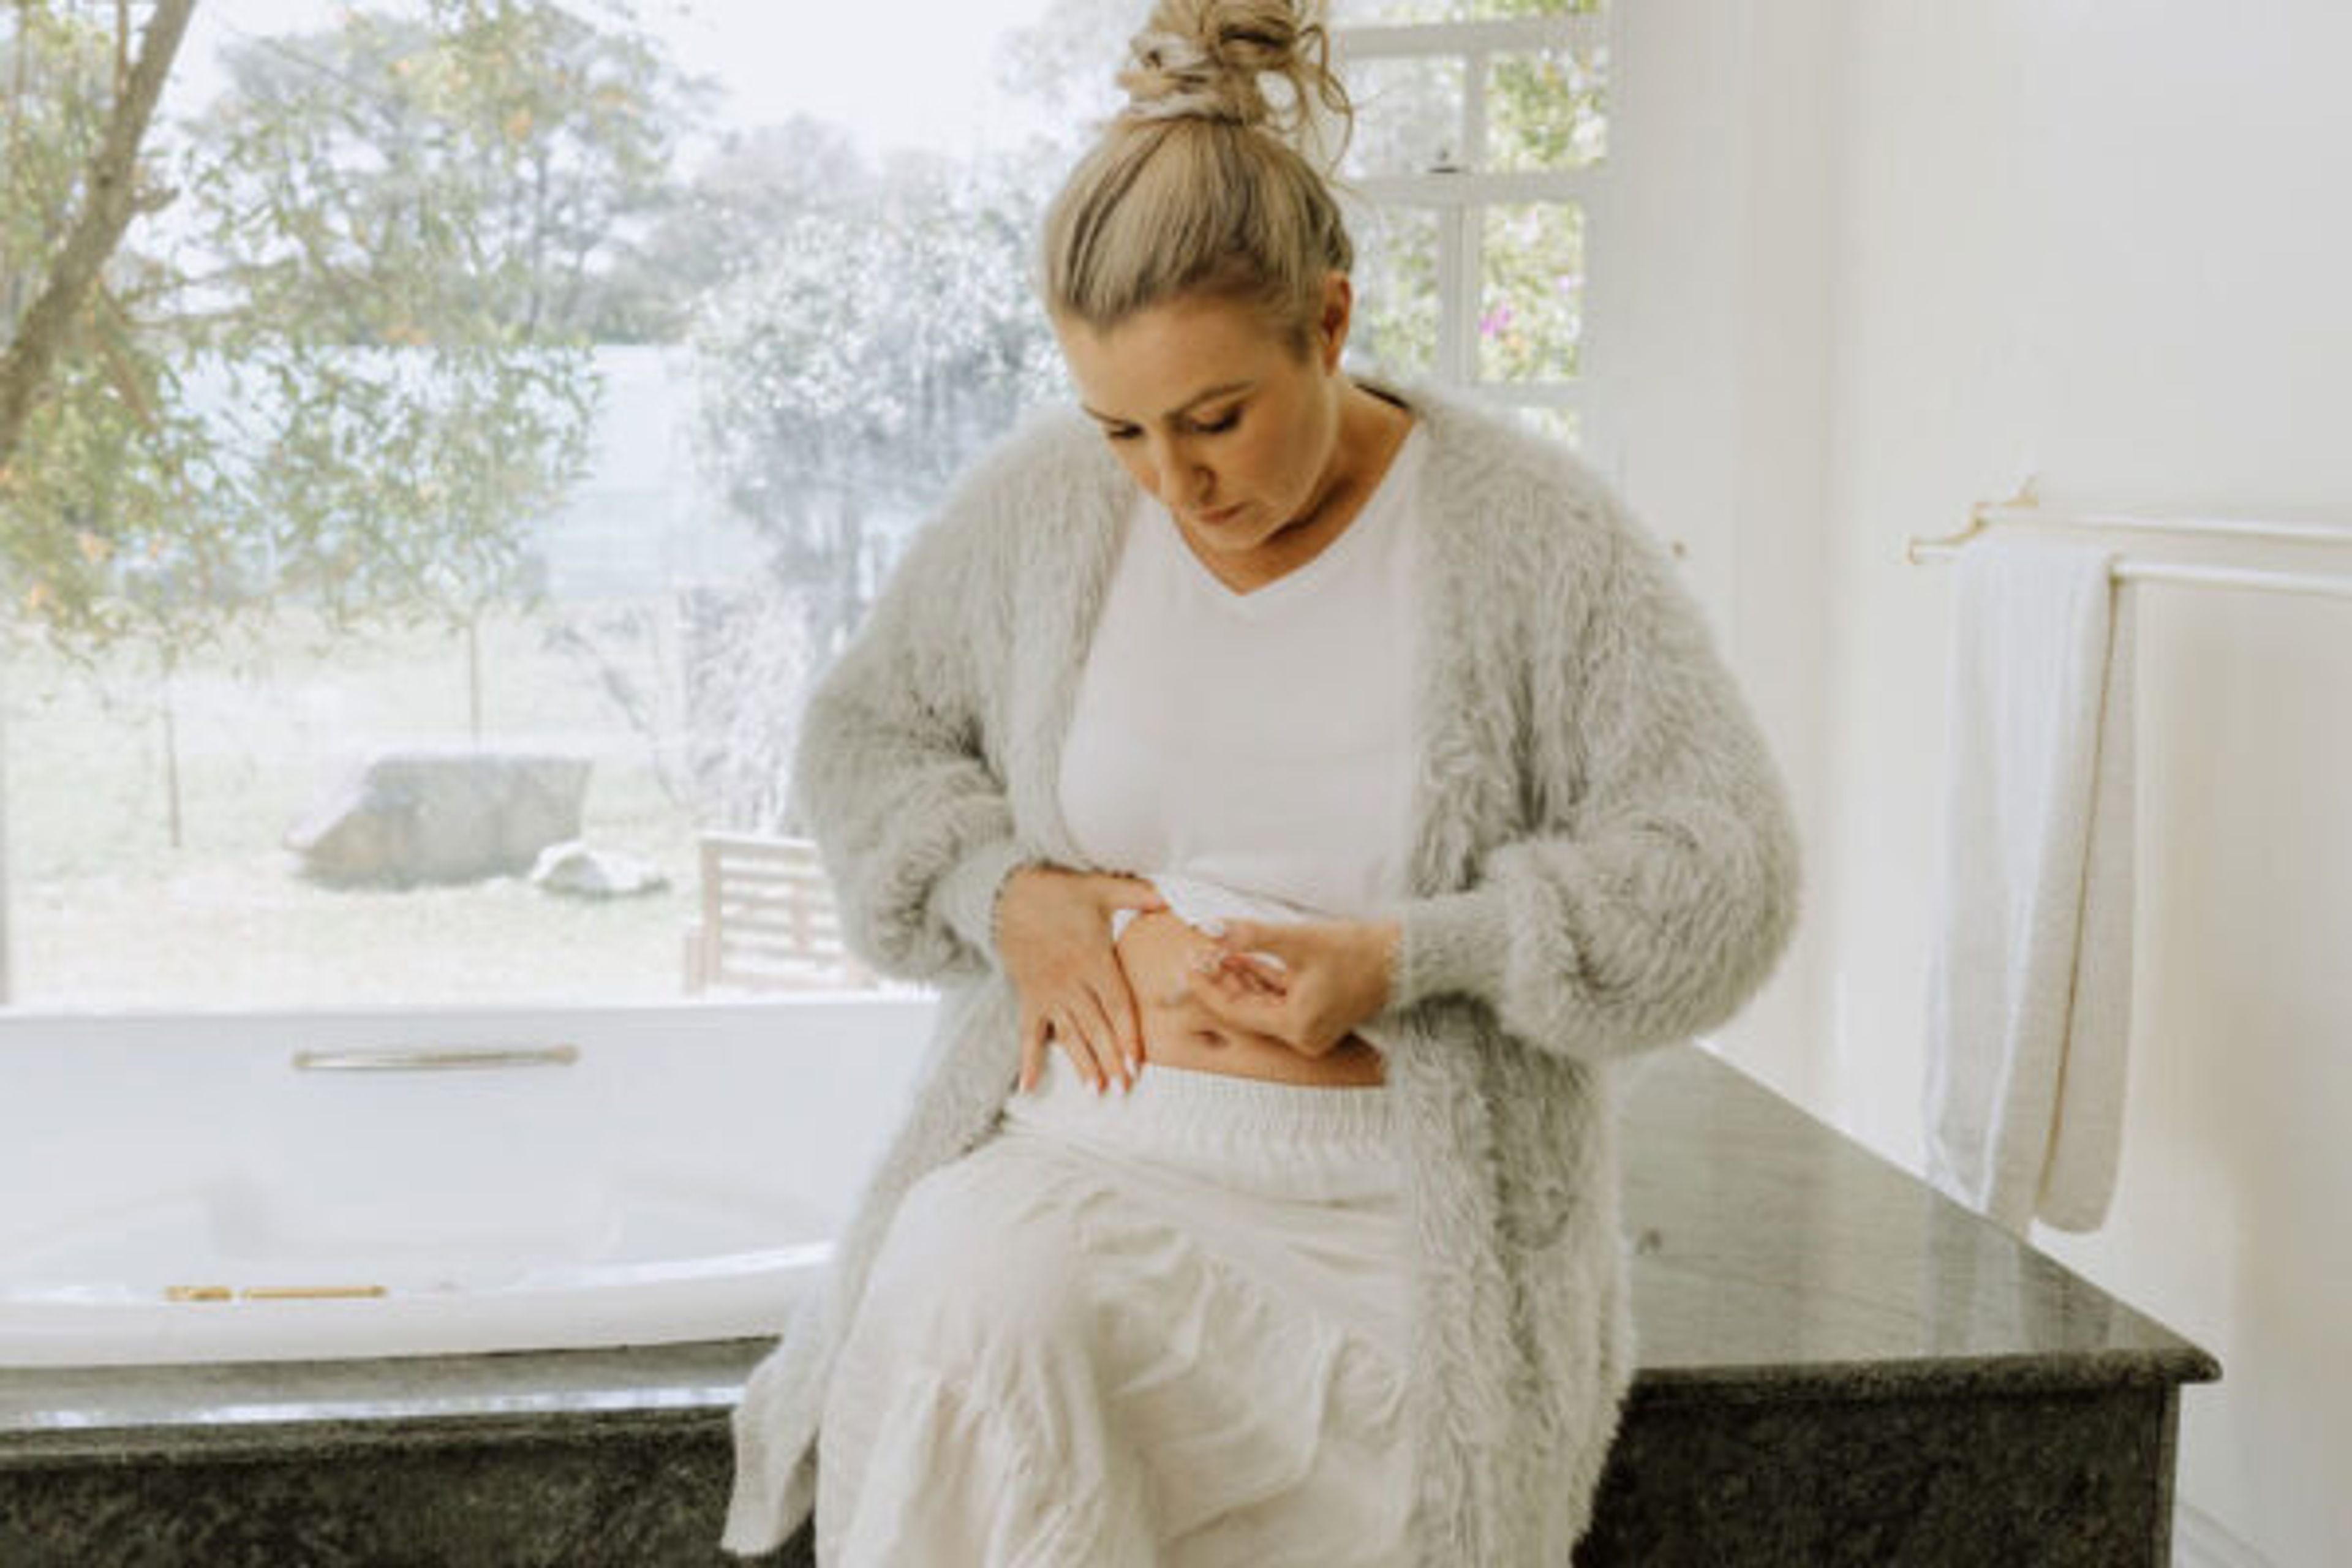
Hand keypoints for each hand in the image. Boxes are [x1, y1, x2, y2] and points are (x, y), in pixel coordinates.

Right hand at [994, 865, 1165, 1093]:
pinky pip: (1028, 1033)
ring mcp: (1048, 993)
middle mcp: (1071, 983)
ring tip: (1095, 1090)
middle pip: (1095, 1027)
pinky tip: (1029, 1086)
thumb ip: (1138, 894)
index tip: (1136, 1062)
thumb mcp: (1102, 888)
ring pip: (1068, 1035)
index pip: (1116, 1005)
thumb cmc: (1060, 893)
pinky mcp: (1028, 997)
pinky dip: (1028, 1060)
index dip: (1127, 1035)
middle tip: (1122, 1088)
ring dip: (1082, 1064)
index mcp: (1093, 961)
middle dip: (1109, 1059)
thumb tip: (1170, 897)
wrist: (1010, 895)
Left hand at [1186, 917, 1402, 1057]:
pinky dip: (1258, 979)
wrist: (1405, 955)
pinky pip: (1278, 999)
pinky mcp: (1317, 1014)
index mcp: (1296, 1026)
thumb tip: (1209, 930)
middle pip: (1246, 1009)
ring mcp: (1311, 1028)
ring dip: (1237, 977)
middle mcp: (1302, 1036)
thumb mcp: (1297, 939)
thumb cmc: (1357, 950)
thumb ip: (1249, 936)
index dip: (1207, 985)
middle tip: (1193, 954)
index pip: (1235, 1009)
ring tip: (1209, 951)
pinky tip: (1237, 958)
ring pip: (1260, 1003)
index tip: (1186, 961)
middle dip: (1219, 980)